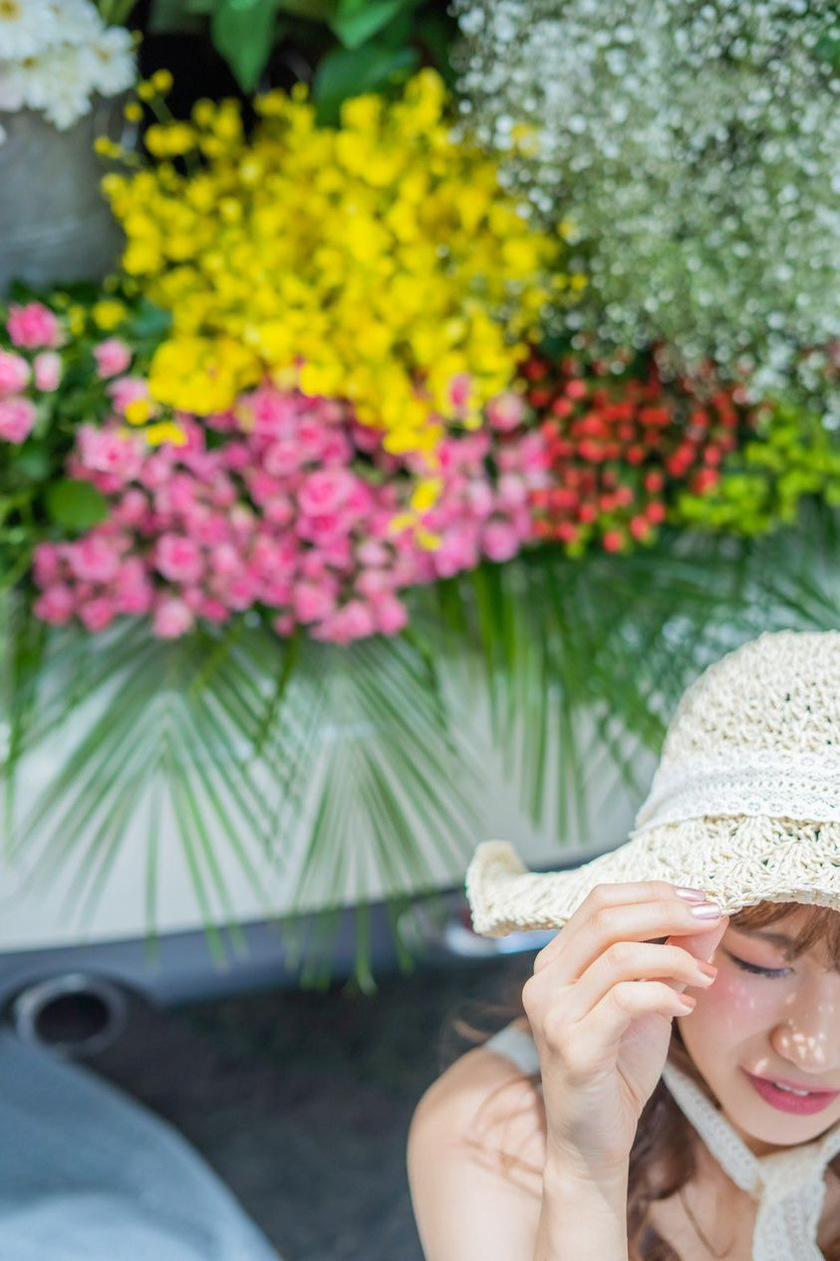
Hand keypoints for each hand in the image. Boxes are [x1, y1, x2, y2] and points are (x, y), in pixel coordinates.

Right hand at [521, 880, 728, 1176]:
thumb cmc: (617, 1068)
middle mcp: (544, 980)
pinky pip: (625, 1000)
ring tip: (706, 977)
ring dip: (676, 959)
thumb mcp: (649, 1000)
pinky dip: (664, 994)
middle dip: (668, 912)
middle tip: (712, 919)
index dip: (653, 892)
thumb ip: (673, 956)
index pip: (600, 901)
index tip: (701, 900)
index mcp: (555, 961)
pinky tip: (686, 1006)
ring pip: (619, 956)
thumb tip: (712, 914)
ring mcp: (553, 1013)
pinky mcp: (573, 1046)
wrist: (592, 1141)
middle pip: (607, 917)